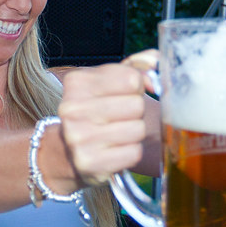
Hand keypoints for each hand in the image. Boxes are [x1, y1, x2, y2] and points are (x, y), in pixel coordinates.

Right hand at [57, 51, 157, 185]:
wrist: (69, 152)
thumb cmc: (98, 110)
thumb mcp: (110, 81)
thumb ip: (138, 65)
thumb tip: (156, 63)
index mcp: (77, 82)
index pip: (132, 79)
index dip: (137, 87)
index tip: (126, 94)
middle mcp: (72, 109)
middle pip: (136, 105)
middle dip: (137, 112)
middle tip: (122, 116)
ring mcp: (78, 137)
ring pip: (138, 129)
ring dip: (136, 132)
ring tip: (119, 132)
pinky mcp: (89, 162)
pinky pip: (134, 153)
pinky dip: (131, 152)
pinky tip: (116, 149)